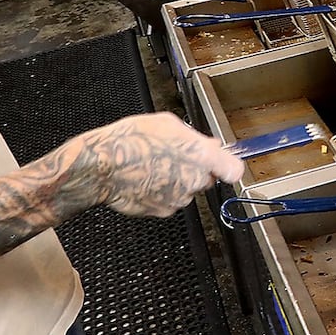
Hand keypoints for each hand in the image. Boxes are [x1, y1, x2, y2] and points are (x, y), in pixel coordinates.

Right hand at [74, 112, 243, 218]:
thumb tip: (209, 144)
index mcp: (200, 155)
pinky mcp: (164, 211)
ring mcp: (180, 198)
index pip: (234, 170)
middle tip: (173, 157)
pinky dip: (162, 193)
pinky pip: (170, 201)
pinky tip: (146, 180)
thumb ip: (194, 136)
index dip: (228, 167)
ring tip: (153, 167)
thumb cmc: (131, 140)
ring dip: (177, 181)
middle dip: (195, 170)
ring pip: (187, 190)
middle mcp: (194, 179)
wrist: (101, 166)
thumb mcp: (167, 123)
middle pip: (206, 179)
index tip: (223, 163)